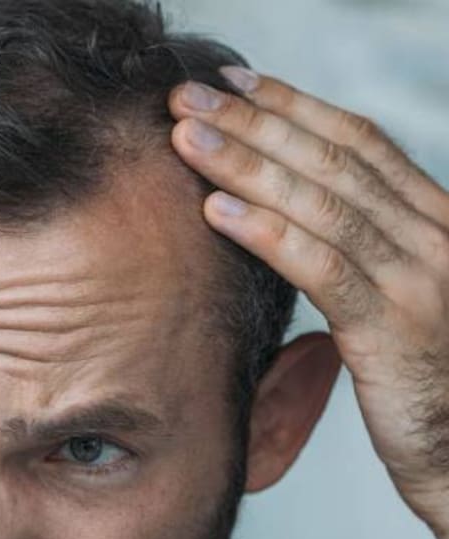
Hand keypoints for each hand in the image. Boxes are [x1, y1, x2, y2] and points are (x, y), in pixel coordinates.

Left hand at [168, 67, 448, 538]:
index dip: (293, 107)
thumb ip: (361, 253)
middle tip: (187, 96)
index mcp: (434, 222)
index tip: (233, 84)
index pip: (359, 144)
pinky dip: (266, 234)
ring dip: (246, 165)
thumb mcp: (395, 299)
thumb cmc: (424, 382)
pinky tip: (215, 212)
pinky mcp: (393, 331)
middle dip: (255, 123)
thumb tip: (294, 212)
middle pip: (333, 161)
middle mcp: (434, 238)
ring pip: (322, 204)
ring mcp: (419, 281)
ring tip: (186, 139)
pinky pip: (322, 269)